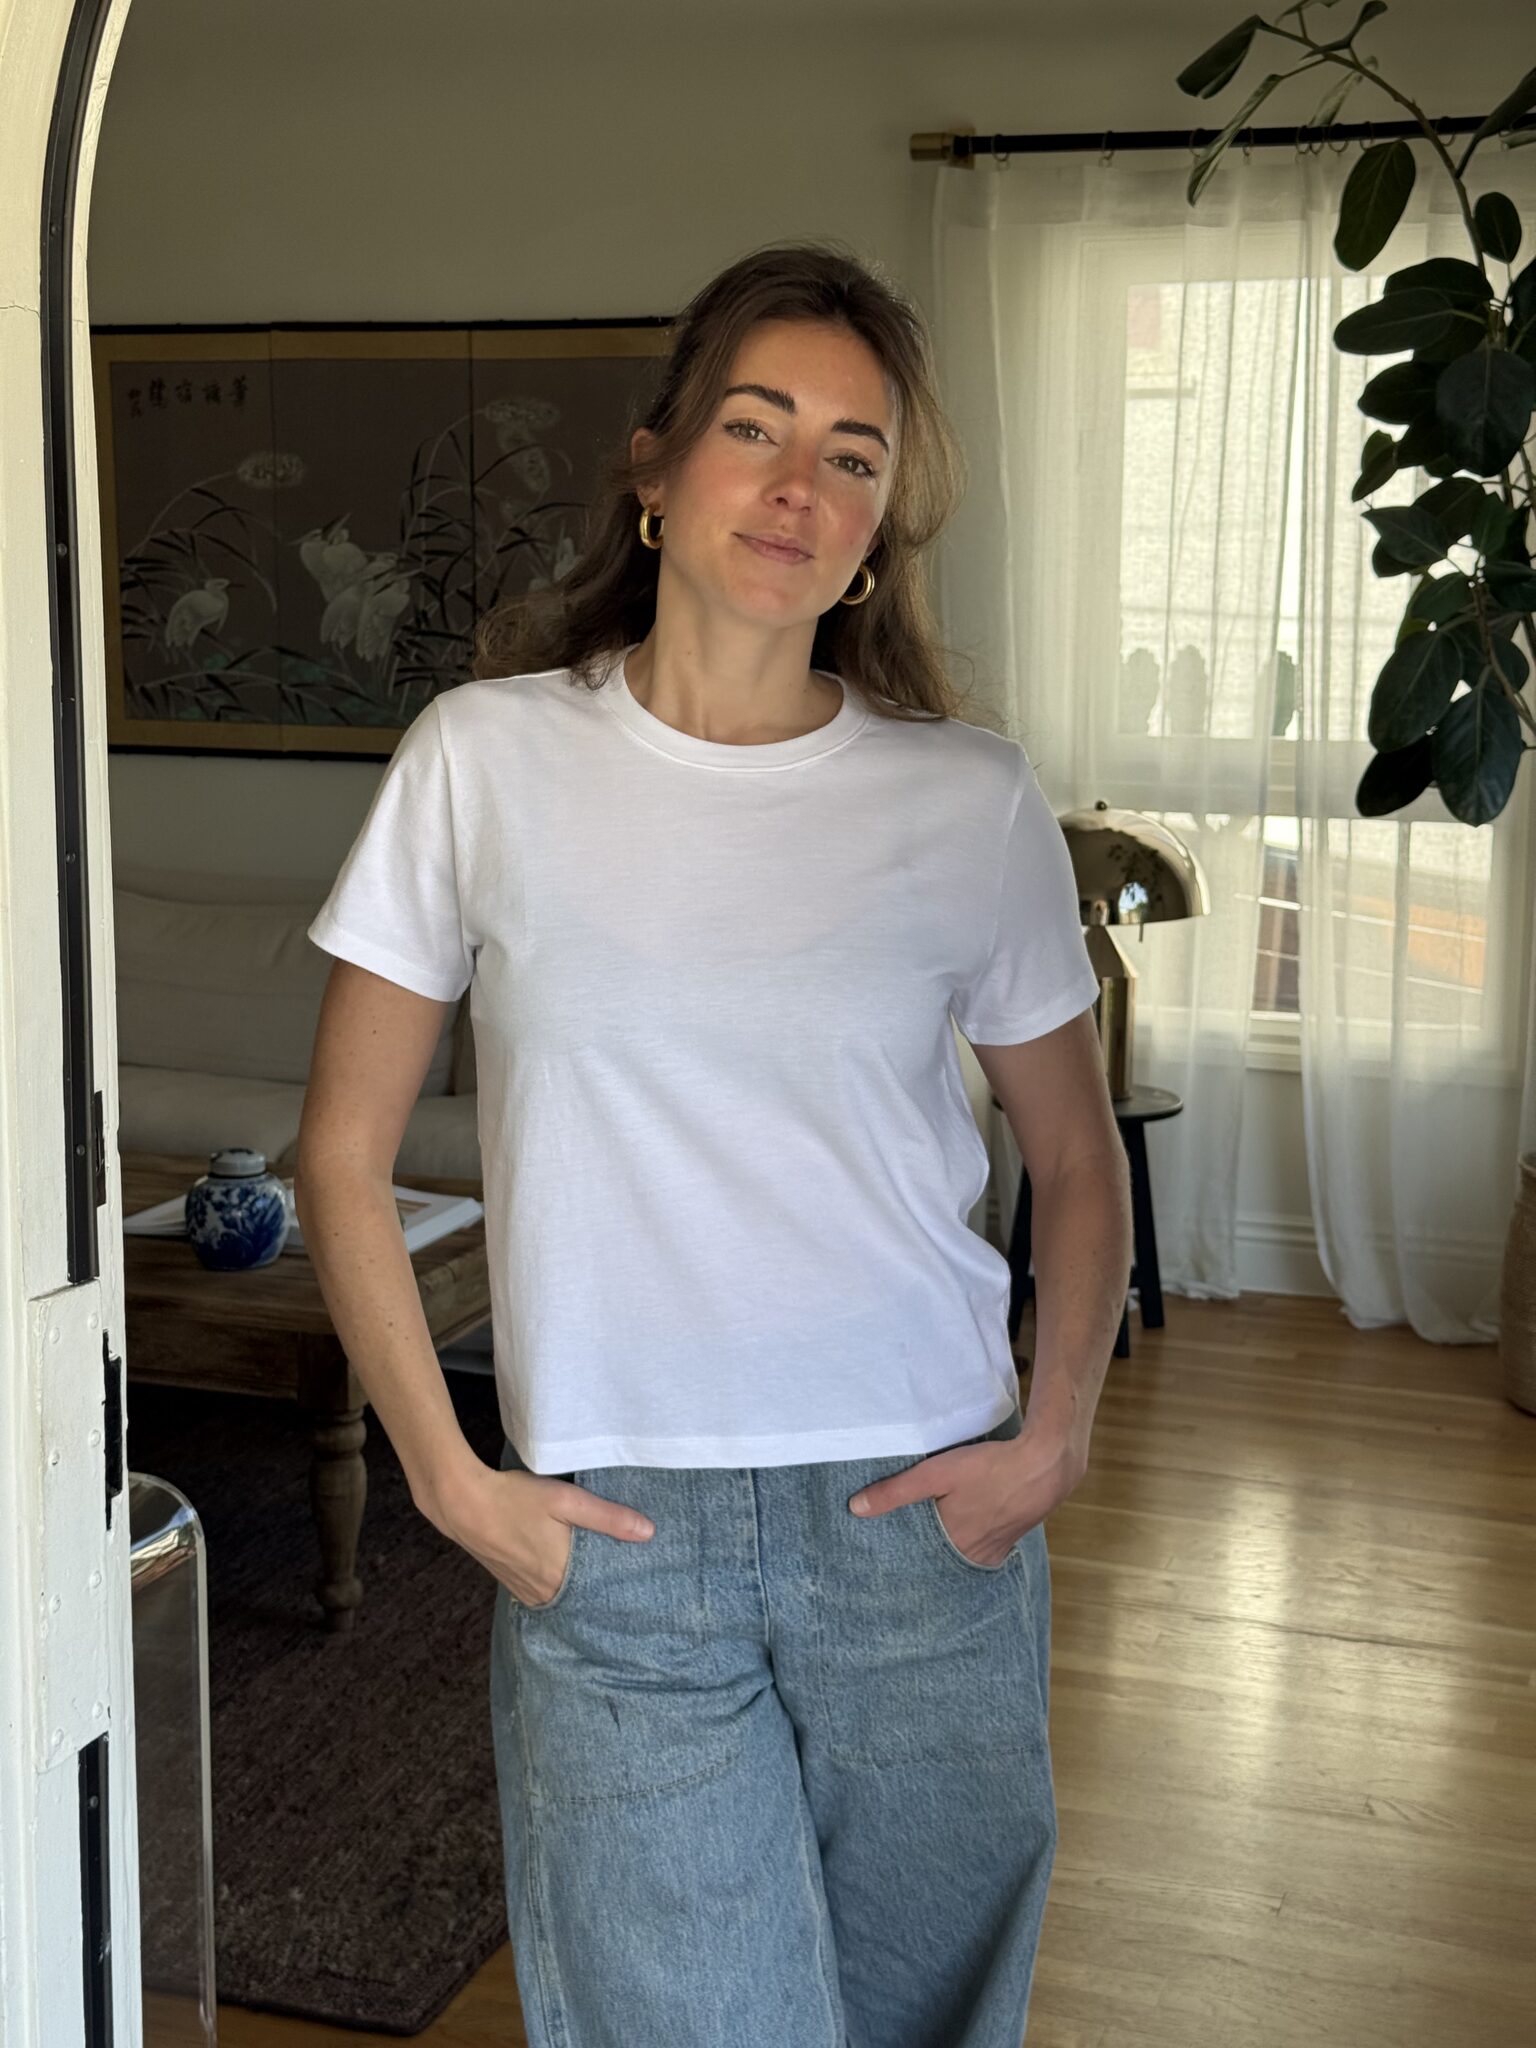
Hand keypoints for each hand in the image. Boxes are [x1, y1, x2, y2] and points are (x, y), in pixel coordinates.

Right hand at [421, 1460, 653, 1605]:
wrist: (462, 1502)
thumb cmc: (514, 1498)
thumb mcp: (566, 1500)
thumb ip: (608, 1517)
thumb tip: (649, 1533)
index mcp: (560, 1576)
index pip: (601, 1594)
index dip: (618, 1587)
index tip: (639, 1581)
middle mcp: (543, 1593)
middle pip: (582, 1596)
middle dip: (601, 1586)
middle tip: (622, 1573)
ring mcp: (525, 1591)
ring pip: (562, 1595)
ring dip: (577, 1585)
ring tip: (597, 1569)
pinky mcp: (511, 1584)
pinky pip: (544, 1592)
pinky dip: (557, 1583)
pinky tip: (564, 1568)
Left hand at [848, 1420, 1087, 1565]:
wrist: (1046, 1463)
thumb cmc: (990, 1467)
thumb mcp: (936, 1473)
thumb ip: (896, 1491)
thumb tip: (856, 1509)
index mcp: (953, 1544)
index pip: (920, 1562)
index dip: (904, 1560)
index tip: (885, 1563)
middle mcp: (975, 1553)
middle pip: (942, 1560)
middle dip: (926, 1557)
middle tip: (904, 1551)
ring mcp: (997, 1547)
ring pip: (964, 1553)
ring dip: (950, 1548)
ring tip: (934, 1538)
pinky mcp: (1012, 1535)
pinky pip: (985, 1546)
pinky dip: (972, 1540)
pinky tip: (968, 1527)